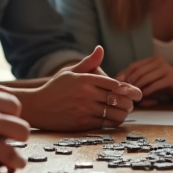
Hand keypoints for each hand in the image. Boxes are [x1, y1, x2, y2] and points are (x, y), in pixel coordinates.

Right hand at [22, 47, 140, 130]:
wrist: (37, 107)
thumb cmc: (55, 88)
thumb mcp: (70, 72)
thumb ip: (88, 62)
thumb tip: (100, 49)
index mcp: (85, 79)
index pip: (115, 84)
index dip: (128, 89)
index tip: (135, 92)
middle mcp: (86, 93)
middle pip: (118, 99)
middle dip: (129, 102)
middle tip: (132, 104)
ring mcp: (84, 109)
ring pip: (114, 113)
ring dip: (123, 114)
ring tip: (124, 112)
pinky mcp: (82, 123)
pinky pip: (104, 123)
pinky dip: (112, 122)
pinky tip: (113, 119)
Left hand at [117, 56, 172, 102]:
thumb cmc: (168, 86)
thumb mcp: (152, 81)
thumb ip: (139, 79)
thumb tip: (119, 80)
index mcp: (153, 60)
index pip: (134, 65)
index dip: (125, 75)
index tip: (120, 86)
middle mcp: (159, 61)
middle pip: (138, 71)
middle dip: (130, 83)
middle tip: (126, 94)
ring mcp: (166, 69)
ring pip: (145, 78)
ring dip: (138, 88)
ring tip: (134, 97)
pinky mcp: (171, 78)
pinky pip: (154, 85)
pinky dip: (147, 92)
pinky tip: (143, 97)